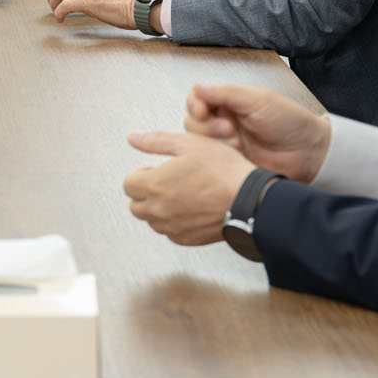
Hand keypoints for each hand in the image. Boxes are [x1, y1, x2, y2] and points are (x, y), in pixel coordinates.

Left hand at [121, 130, 255, 245]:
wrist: (249, 201)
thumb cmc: (224, 171)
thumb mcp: (190, 144)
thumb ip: (156, 141)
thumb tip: (133, 138)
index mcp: (155, 185)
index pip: (128, 184)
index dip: (142, 174)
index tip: (157, 170)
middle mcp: (159, 209)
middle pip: (135, 205)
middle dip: (146, 193)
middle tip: (168, 182)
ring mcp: (171, 227)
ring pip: (151, 220)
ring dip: (159, 208)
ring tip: (182, 195)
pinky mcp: (185, 239)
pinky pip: (169, 231)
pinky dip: (174, 222)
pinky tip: (191, 209)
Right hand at [181, 83, 330, 183]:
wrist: (309, 153)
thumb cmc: (290, 122)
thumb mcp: (259, 100)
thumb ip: (226, 93)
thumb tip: (198, 86)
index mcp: (230, 101)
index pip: (198, 98)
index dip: (196, 105)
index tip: (204, 111)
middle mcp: (224, 120)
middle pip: (193, 121)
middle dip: (207, 126)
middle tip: (229, 129)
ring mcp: (226, 143)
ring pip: (198, 141)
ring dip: (213, 142)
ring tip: (237, 144)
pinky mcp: (229, 162)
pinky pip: (210, 160)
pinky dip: (217, 157)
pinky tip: (235, 155)